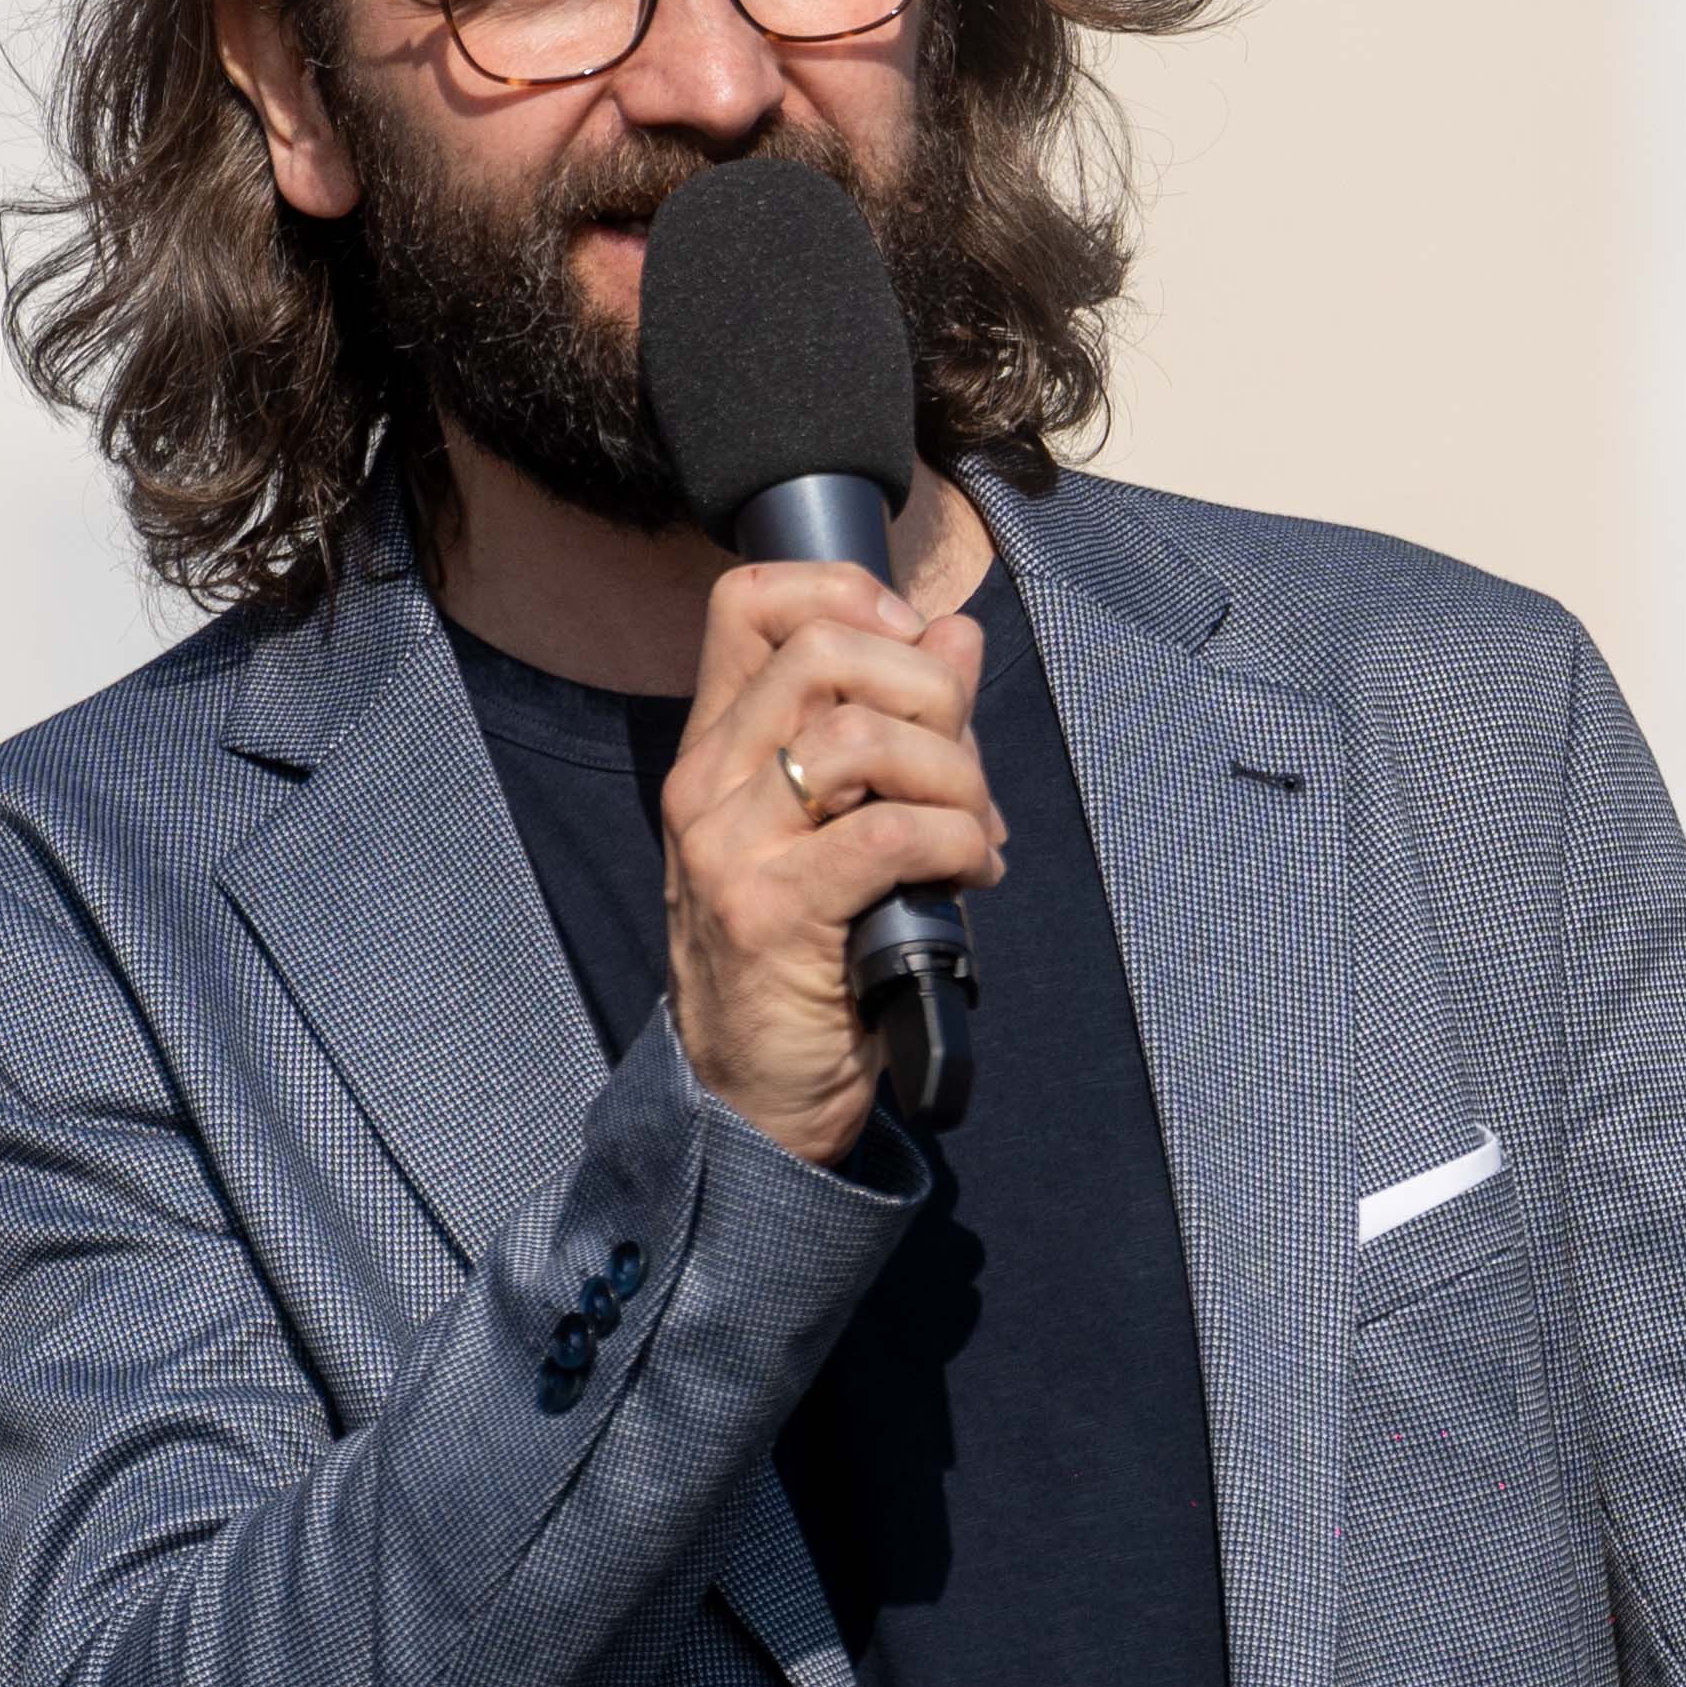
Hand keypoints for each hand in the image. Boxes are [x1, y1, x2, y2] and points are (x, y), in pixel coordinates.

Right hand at [658, 551, 1004, 1165]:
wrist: (752, 1092)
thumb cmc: (805, 958)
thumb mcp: (839, 826)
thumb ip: (896, 726)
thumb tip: (955, 635)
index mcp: (717, 748)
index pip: (747, 602)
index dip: (845, 593)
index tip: (912, 648)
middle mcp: (708, 783)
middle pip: (826, 652)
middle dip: (930, 693)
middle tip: (964, 764)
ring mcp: (731, 845)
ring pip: (863, 736)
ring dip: (955, 775)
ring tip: (977, 831)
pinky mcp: (774, 911)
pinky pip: (890, 832)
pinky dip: (958, 840)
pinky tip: (972, 873)